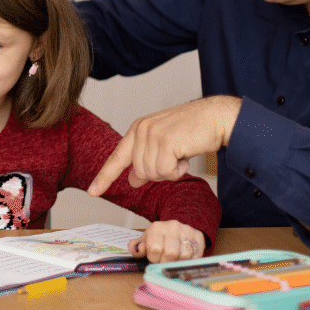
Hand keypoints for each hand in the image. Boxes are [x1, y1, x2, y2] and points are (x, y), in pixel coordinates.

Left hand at [87, 95, 240, 194]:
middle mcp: (141, 130)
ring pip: (152, 174)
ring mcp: (152, 134)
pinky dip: (178, 171)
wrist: (216, 117)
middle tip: (175, 158)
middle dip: (159, 173)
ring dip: (170, 171)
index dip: (105, 176)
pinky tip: (186, 157)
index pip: (117, 157)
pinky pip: (165, 172)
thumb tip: (133, 180)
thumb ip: (146, 159)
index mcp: (137, 129)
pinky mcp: (165, 141)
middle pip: (139, 172)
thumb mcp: (164, 145)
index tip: (93, 191)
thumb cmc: (193, 131)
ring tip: (181, 154)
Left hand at [129, 221, 205, 262]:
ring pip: (185, 255)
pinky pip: (196, 255)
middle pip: (171, 253)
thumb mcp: (145, 241)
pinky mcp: (198, 236)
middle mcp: (172, 226)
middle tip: (165, 261)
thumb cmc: (158, 239)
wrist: (175, 229)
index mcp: (157, 227)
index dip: (154, 259)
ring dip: (179, 262)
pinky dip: (190, 261)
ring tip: (175, 260)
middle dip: (167, 262)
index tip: (155, 259)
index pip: (155, 249)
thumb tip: (137, 250)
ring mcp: (187, 230)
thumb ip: (136, 247)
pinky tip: (184, 258)